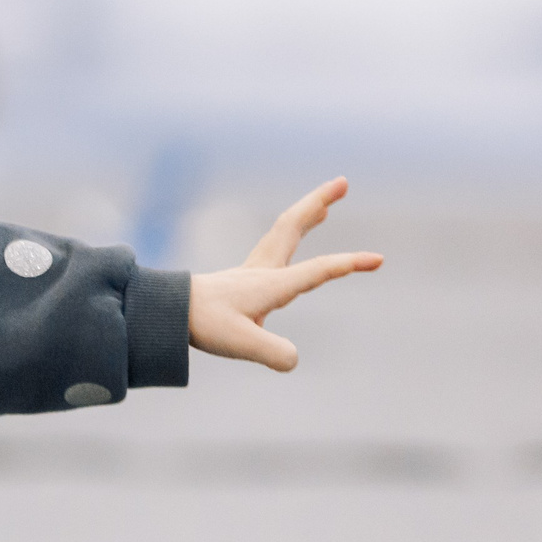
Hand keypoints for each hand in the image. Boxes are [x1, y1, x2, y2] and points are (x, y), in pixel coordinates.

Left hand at [187, 178, 382, 371]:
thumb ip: (272, 352)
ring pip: (281, 235)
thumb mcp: (241, 343)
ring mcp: (249, 273)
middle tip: (342, 181)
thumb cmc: (202, 325)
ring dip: (304, 216)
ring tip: (324, 207)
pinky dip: (288, 237)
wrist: (163, 314)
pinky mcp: (240, 281)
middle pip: (292, 226)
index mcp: (270, 284)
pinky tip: (289, 246)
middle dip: (318, 202)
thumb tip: (293, 359)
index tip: (378, 259)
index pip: (317, 270)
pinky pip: (272, 250)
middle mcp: (262, 271)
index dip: (348, 264)